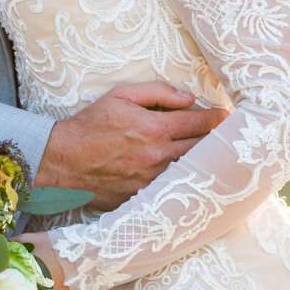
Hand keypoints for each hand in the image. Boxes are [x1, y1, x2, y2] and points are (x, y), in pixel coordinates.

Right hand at [34, 81, 223, 210]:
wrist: (64, 161)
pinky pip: (173, 187)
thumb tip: (188, 98)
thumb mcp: (121, 95)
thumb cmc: (91, 124)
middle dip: (217, 140)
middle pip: (203, 149)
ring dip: (202, 160)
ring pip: (191, 170)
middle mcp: (157, 156)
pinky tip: (186, 172)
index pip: (200, 122)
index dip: (217, 118)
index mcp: (154, 128)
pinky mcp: (145, 197)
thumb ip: (157, 92)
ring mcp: (152, 180)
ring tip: (209, 152)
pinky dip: (182, 178)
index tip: (226, 116)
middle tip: (224, 134)